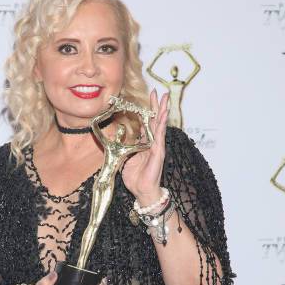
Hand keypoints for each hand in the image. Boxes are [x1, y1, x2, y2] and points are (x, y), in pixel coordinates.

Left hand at [121, 89, 168, 205]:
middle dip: (158, 106)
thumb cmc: (136, 178)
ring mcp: (157, 148)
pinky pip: (160, 136)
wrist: (142, 192)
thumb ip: (125, 148)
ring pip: (161, 126)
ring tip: (166, 99)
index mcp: (145, 144)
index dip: (149, 111)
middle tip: (160, 92)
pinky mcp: (158, 153)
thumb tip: (118, 140)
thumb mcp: (126, 159)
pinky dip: (162, 125)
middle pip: (156, 121)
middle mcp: (153, 144)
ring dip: (163, 112)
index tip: (150, 97)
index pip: (148, 124)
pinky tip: (164, 115)